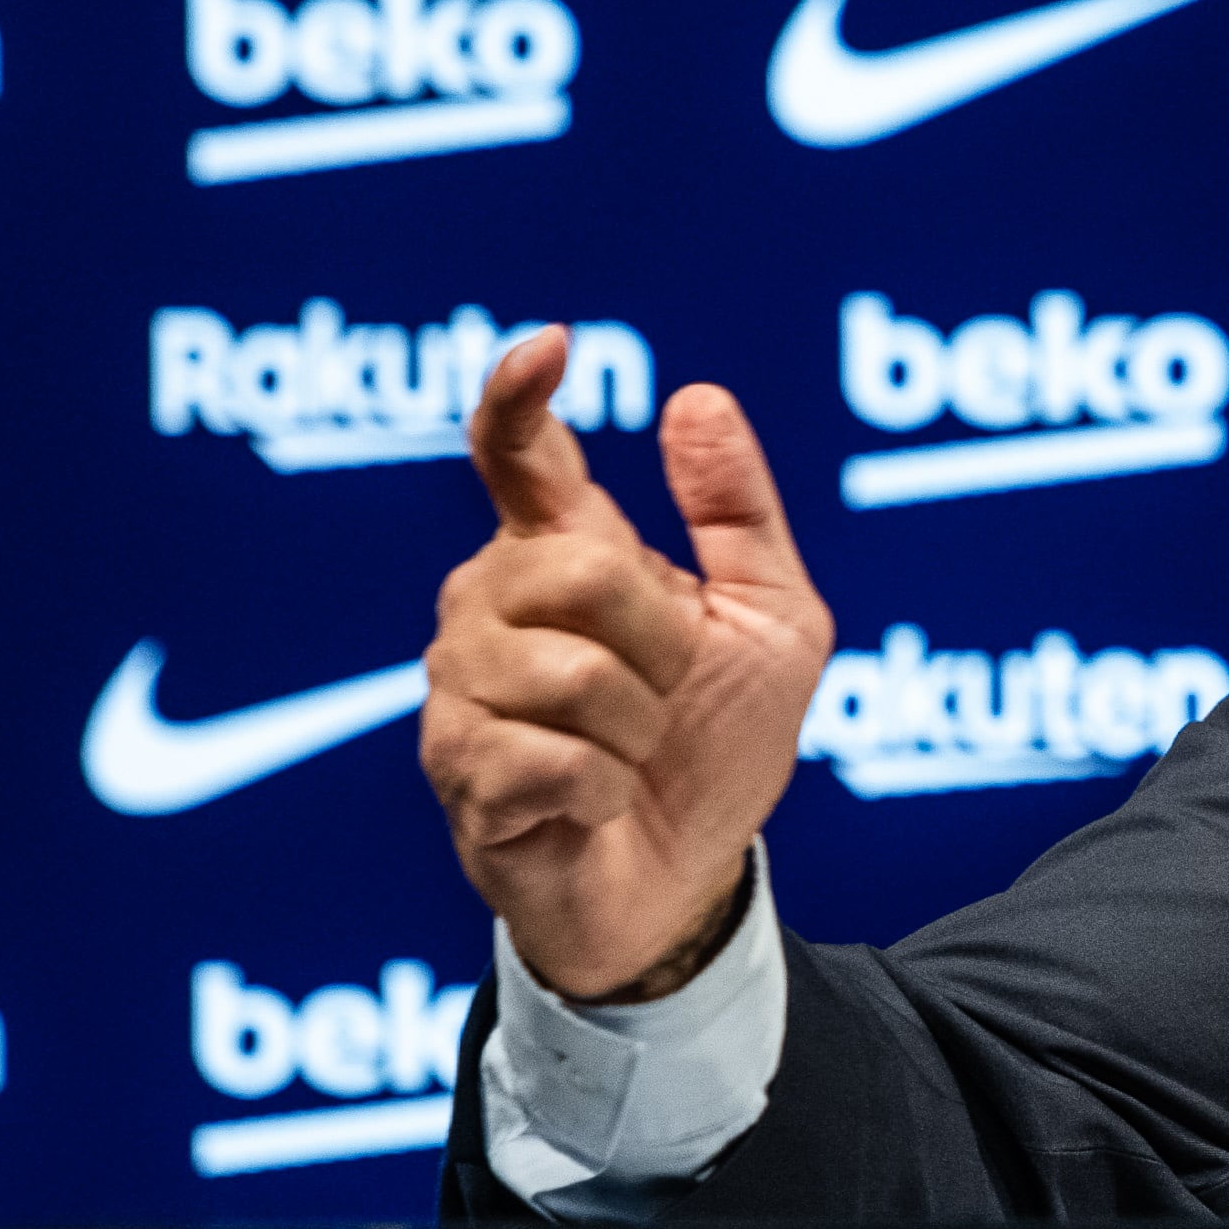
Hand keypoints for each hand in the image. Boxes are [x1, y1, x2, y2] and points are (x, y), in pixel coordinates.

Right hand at [422, 329, 834, 1000]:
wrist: (690, 884)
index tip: (549, 344)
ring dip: (638, 725)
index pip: (519, 456)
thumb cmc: (720, 747)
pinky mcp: (457, 774)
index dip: (520, 397)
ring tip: (628, 753)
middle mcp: (490, 606)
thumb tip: (697, 398)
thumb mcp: (772, 623)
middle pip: (575, 567)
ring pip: (567, 671)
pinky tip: (593, 804)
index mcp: (565, 556)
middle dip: (659, 638)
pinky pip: (550, 758)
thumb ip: (738, 516)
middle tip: (668, 693)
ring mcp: (460, 689)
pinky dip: (605, 786)